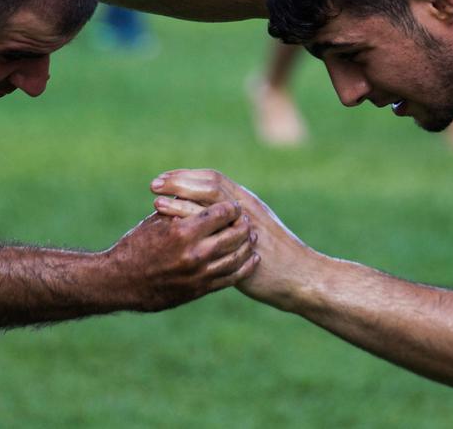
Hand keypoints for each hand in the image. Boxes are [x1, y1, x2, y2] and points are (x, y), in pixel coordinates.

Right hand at [105, 200, 256, 311]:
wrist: (120, 282)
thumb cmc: (135, 246)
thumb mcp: (156, 221)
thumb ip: (180, 207)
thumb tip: (198, 189)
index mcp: (182, 232)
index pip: (220, 214)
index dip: (230, 208)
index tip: (234, 205)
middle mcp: (193, 254)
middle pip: (233, 235)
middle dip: (243, 225)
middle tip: (247, 219)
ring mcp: (198, 274)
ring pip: (236, 258)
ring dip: (247, 245)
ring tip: (252, 237)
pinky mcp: (199, 289)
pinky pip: (230, 278)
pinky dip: (244, 267)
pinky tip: (251, 259)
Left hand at [152, 169, 320, 311]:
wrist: (299, 276)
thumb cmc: (277, 253)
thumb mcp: (255, 226)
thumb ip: (232, 217)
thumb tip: (207, 210)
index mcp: (246, 201)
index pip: (212, 178)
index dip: (186, 176)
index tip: (163, 178)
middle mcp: (245, 210)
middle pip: (208, 186)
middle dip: (178, 183)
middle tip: (153, 185)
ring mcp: (244, 229)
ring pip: (209, 207)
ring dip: (180, 203)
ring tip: (156, 203)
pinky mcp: (241, 250)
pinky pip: (213, 236)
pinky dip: (193, 230)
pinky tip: (173, 232)